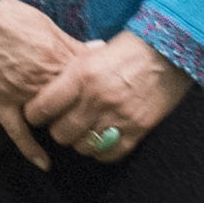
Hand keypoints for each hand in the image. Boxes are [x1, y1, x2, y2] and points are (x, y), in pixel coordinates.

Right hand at [0, 0, 86, 169]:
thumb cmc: (10, 16)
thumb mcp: (47, 24)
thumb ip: (72, 42)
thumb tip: (99, 48)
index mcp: (56, 56)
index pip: (86, 81)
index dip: (95, 88)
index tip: (103, 93)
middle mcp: (41, 78)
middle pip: (71, 103)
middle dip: (82, 108)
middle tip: (91, 115)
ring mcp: (19, 92)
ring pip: (49, 118)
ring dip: (61, 123)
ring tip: (72, 129)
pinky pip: (16, 131)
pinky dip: (30, 149)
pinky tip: (45, 164)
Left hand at [24, 30, 185, 160]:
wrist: (169, 51)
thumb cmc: (128, 48)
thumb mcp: (92, 54)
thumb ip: (70, 75)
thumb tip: (48, 95)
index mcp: (82, 75)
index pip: (43, 107)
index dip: (34, 114)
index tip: (37, 114)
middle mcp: (97, 98)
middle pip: (60, 133)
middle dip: (58, 130)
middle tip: (63, 123)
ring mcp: (118, 116)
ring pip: (82, 146)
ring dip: (80, 141)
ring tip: (84, 131)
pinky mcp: (138, 129)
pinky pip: (109, 154)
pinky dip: (102, 151)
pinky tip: (103, 140)